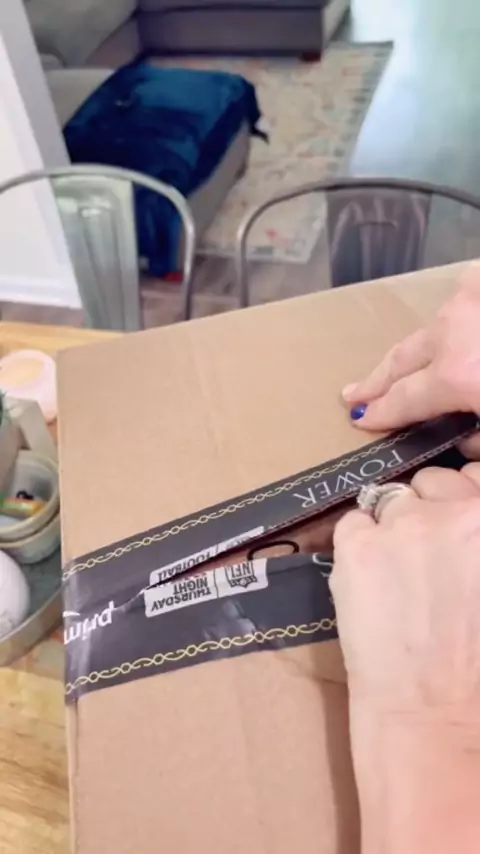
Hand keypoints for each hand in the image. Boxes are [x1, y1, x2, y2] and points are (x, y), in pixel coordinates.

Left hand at [331, 464, 479, 718]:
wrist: (439, 716)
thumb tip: (466, 517)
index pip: (475, 475)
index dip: (462, 502)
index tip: (455, 526)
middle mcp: (463, 508)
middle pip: (435, 480)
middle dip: (429, 509)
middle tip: (426, 556)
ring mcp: (407, 523)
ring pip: (391, 497)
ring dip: (392, 524)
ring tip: (395, 572)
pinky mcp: (359, 543)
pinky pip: (353, 522)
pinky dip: (357, 546)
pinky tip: (369, 582)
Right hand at [342, 263, 479, 456]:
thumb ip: (478, 436)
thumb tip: (465, 437)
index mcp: (458, 375)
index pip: (404, 401)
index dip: (380, 413)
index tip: (360, 419)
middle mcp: (453, 333)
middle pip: (402, 360)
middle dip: (376, 380)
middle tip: (352, 394)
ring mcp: (468, 300)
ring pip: (431, 329)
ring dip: (419, 351)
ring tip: (401, 365)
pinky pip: (459, 302)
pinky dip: (454, 318)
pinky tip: (454, 323)